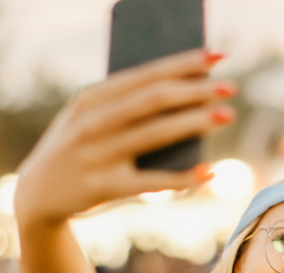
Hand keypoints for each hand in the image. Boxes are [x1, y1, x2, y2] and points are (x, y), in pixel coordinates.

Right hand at [14, 49, 236, 225]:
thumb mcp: (93, 118)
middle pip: (154, 100)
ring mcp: (98, 154)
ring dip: (195, 122)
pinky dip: (183, 177)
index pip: (145, 74)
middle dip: (195, 90)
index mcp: (92, 97)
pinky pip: (152, 181)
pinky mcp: (105, 186)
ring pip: (156, 134)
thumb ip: (129, 104)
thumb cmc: (81, 147)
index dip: (183, 64)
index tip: (217, 56)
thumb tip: (189, 93)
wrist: (39, 193)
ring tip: (227, 115)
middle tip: (231, 87)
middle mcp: (93, 122)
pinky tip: (209, 172)